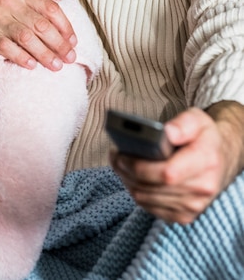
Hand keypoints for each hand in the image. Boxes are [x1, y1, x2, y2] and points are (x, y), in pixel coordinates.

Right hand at [0, 0, 76, 69]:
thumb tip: (59, 1)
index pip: (50, 9)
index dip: (65, 27)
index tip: (73, 42)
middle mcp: (8, 1)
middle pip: (42, 25)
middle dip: (59, 44)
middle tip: (70, 59)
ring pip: (27, 37)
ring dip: (45, 54)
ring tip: (56, 66)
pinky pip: (5, 47)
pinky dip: (20, 57)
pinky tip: (31, 65)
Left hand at [111, 104, 243, 223]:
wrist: (219, 158)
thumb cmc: (203, 136)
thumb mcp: (197, 119)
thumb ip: (183, 123)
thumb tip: (166, 133)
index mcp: (206, 161)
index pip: (167, 173)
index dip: (138, 165)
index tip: (121, 153)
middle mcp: (202, 188)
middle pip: (150, 187)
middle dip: (126, 170)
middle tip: (115, 155)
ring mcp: (193, 206)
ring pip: (145, 198)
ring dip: (127, 180)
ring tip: (119, 162)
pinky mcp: (183, 216)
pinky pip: (149, 207)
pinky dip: (135, 191)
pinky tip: (131, 176)